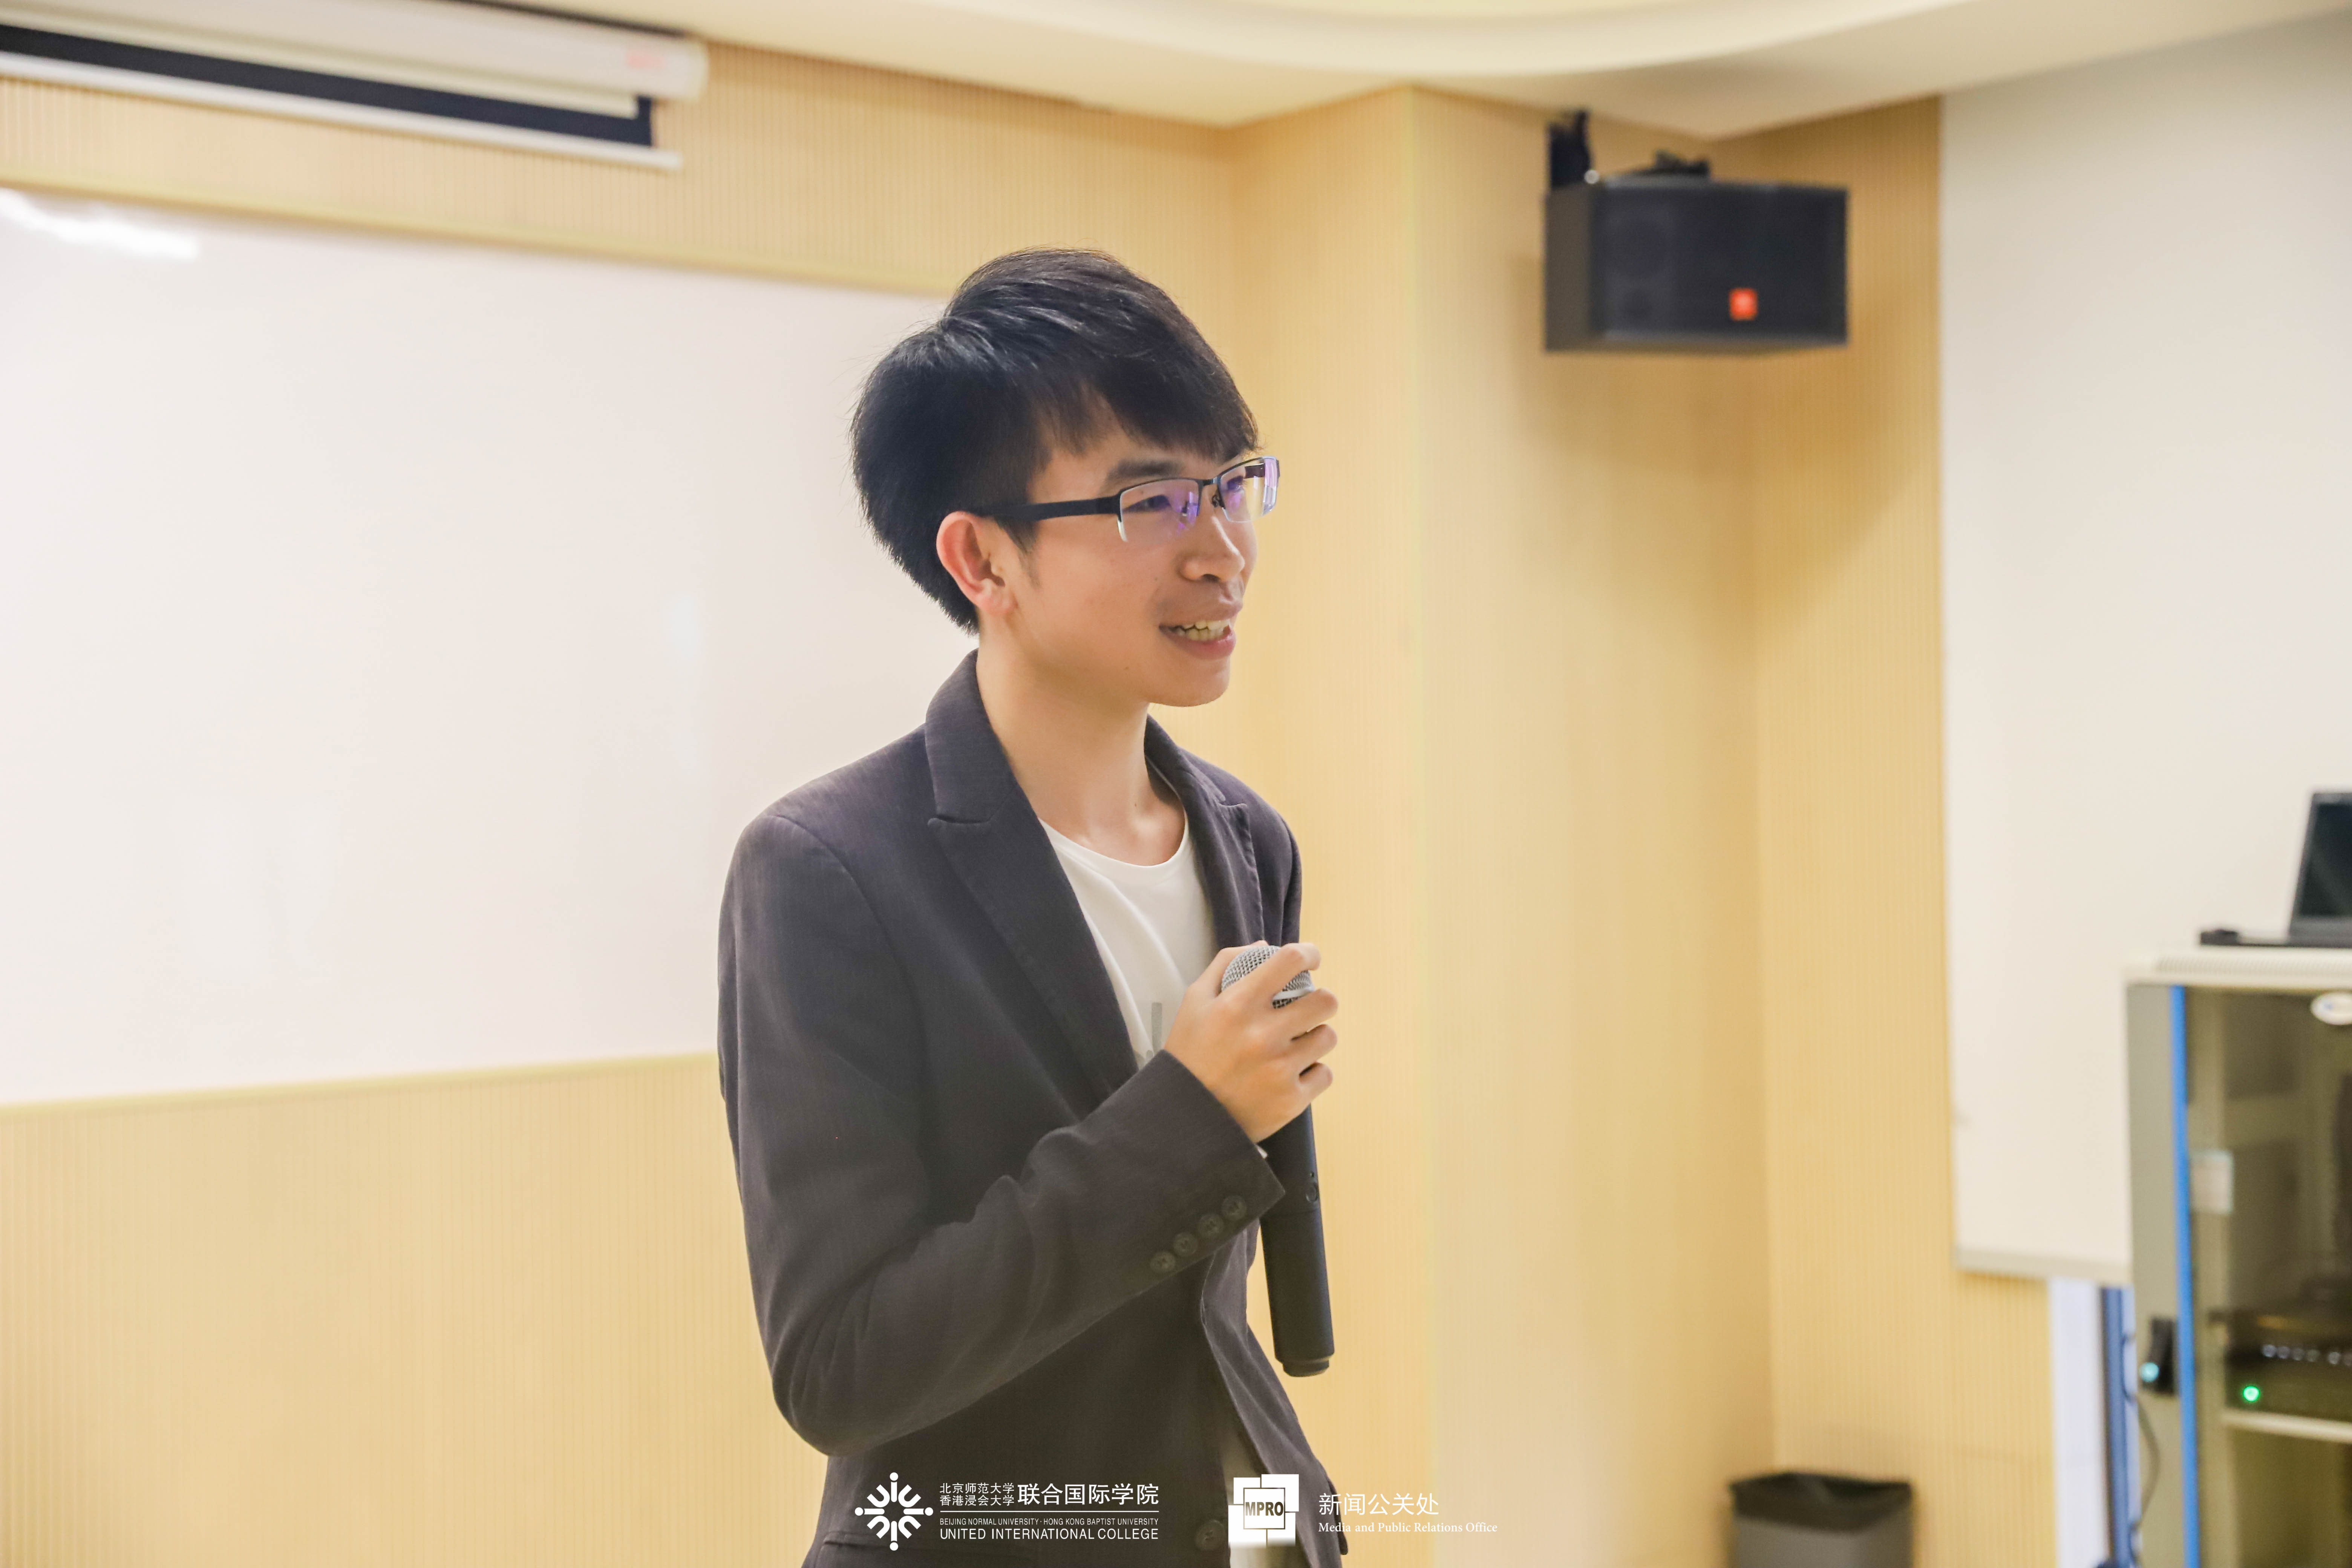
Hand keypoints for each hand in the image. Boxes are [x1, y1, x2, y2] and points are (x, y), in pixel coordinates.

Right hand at [1161, 941, 1337, 1142]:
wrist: (1183, 1115)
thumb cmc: (1189, 1053)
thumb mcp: (1195, 1001)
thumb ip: (1226, 965)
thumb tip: (1264, 945)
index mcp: (1239, 1004)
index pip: (1291, 960)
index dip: (1309, 954)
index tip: (1310, 960)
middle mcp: (1263, 1034)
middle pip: (1325, 1001)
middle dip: (1319, 1000)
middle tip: (1307, 1008)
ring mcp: (1279, 1068)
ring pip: (1328, 1037)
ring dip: (1315, 1037)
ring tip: (1296, 1044)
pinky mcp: (1291, 1100)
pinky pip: (1324, 1074)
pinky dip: (1312, 1072)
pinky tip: (1292, 1073)